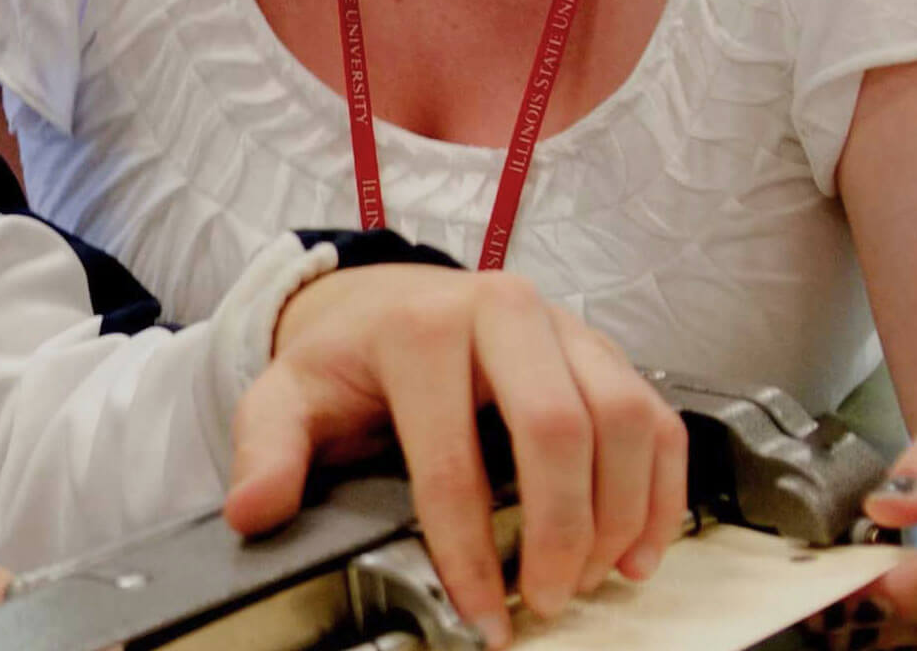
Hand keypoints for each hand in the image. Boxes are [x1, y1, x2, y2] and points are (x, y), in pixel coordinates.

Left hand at [222, 265, 683, 643]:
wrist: (386, 302)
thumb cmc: (347, 361)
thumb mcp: (288, 397)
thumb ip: (268, 450)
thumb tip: (255, 510)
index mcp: (422, 329)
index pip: (455, 459)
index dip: (472, 552)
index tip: (483, 615)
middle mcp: (505, 312)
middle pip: (560, 431)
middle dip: (560, 533)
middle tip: (547, 600)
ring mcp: (566, 327)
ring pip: (624, 421)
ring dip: (619, 515)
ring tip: (590, 580)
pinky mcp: (606, 349)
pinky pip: (658, 418)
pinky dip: (662, 490)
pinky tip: (639, 548)